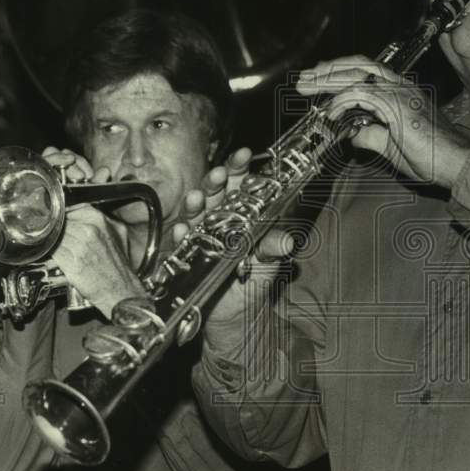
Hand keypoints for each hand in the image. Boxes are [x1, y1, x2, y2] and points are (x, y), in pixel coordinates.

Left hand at [41, 146, 142, 317]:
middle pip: (59, 220)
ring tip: (36, 236)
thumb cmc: (118, 264)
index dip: (57, 209)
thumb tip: (82, 211)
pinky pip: (51, 251)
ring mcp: (80, 246)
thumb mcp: (118, 233)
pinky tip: (40, 250)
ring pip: (53, 235)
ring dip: (44, 236)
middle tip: (36, 223)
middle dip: (48, 222)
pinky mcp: (71, 262)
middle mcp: (89, 230)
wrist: (120, 289)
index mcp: (99, 220)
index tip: (48, 210)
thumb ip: (101, 219)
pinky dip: (44, 250)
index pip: (70, 206)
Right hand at [171, 148, 294, 344]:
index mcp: (242, 213)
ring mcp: (202, 234)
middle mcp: (220, 218)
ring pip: (196, 211)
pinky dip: (181, 234)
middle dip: (215, 180)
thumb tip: (288, 242)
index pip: (240, 184)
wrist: (236, 316)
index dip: (239, 168)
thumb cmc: (255, 281)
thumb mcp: (268, 263)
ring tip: (198, 197)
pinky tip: (183, 230)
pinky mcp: (187, 254)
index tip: (242, 154)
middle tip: (219, 173)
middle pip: (216, 192)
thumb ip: (273, 248)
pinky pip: (181, 241)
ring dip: (196, 203)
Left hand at [296, 56, 469, 188]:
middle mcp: (400, 86)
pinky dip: (341, 101)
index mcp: (401, 92)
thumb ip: (371, 137)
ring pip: (356, 75)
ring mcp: (399, 92)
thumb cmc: (432, 156)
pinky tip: (330, 112)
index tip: (320, 80)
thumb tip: (353, 135)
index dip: (340, 74)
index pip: (366, 74)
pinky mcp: (396, 104)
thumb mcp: (391, 146)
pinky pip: (361, 94)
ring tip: (307, 86)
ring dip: (328, 80)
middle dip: (328, 71)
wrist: (456, 161)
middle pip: (358, 66)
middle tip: (304, 79)